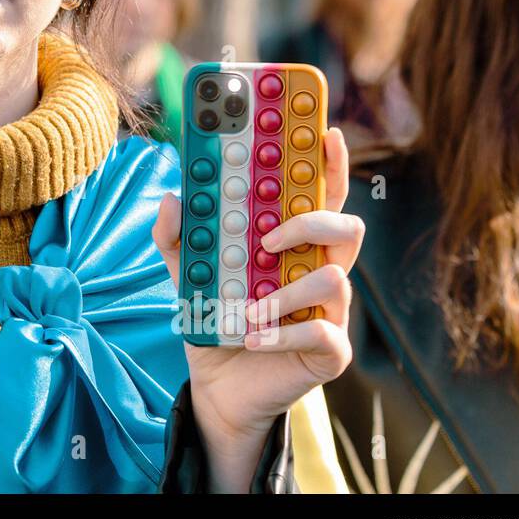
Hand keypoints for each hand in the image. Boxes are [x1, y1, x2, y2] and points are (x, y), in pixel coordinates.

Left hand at [151, 126, 362, 489]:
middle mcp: (318, 269)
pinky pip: (325, 334)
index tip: (324, 132)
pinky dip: (284, 334)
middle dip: (311, 220)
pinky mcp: (330, 351)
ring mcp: (331, 312)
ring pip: (335, 278)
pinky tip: (251, 337)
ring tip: (249, 306)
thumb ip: (176, 236)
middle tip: (268, 235)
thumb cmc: (213, 320)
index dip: (329, 164)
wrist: (216, 386)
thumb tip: (173, 198)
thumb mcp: (185, 273)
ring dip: (287, 290)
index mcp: (292, 243)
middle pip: (345, 226)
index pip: (320, 196)